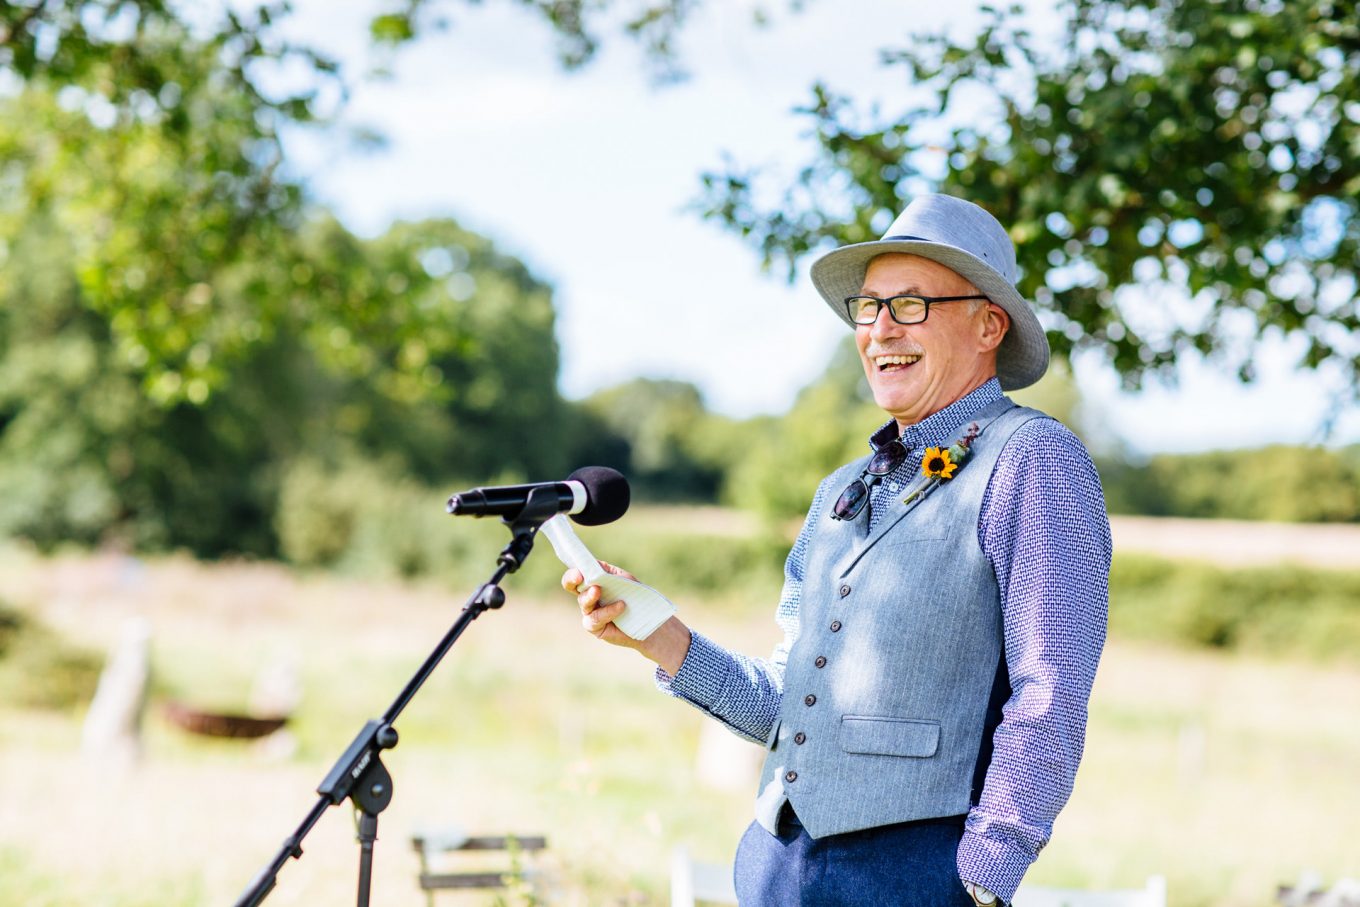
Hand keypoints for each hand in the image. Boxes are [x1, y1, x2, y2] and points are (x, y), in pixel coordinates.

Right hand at [561, 563, 692, 673]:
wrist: (648, 619)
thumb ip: (608, 571)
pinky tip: (620, 606)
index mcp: (592, 583)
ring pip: (584, 603)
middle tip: (580, 577)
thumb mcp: (623, 579)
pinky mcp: (595, 627)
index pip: (575, 577)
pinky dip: (608, 611)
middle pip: (572, 587)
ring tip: (598, 591)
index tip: (577, 572)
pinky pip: (595, 618)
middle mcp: (587, 597)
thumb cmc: (635, 596)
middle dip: (572, 581)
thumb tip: (594, 564)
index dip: (572, 574)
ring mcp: (590, 613)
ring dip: (590, 596)